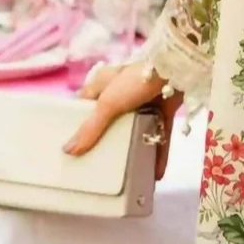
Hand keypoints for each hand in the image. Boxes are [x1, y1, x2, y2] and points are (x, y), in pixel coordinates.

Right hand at [64, 63, 183, 180]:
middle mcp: (123, 93)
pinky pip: (159, 135)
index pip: (85, 104)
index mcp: (104, 84)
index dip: (78, 122)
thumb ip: (91, 127)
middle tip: (98, 165)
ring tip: (126, 175)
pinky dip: (158, 153)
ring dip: (134, 149)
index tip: (72, 146)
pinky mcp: (164, 110)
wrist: (176, 68)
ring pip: (136, 129)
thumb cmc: (134, 81)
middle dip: (107, 141)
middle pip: (110, 121)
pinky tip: (156, 174)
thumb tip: (68, 151)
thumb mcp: (108, 103)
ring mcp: (144, 102)